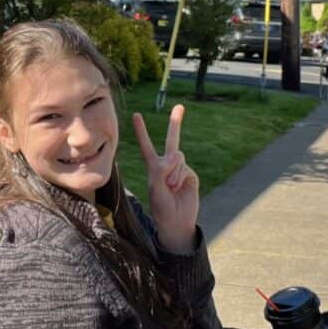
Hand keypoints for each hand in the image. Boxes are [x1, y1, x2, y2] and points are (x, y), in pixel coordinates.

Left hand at [132, 105, 198, 253]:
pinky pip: (184, 168)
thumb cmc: (161, 208)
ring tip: (170, 188)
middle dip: (176, 123)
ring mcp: (180, 169)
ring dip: (171, 173)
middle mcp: (168, 165)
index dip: (142, 131)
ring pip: (176, 157)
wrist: (177, 222)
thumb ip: (161, 170)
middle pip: (172, 140)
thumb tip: (175, 156)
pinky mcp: (191, 175)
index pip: (146, 146)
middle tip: (180, 106)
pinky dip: (179, 178)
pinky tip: (178, 189)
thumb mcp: (155, 189)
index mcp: (154, 167)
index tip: (137, 114)